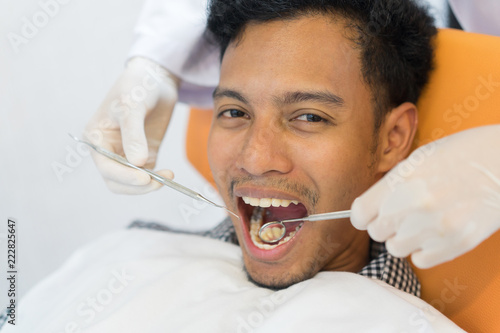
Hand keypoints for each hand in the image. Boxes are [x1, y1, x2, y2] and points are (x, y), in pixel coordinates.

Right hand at [85, 57, 179, 193]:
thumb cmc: (137, 86)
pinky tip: (168, 174)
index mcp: (96, 138)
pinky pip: (146, 175)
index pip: (106, 167)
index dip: (124, 176)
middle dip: (136, 185)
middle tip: (158, 182)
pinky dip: (156, 179)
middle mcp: (107, 150)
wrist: (155, 79)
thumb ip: (134, 135)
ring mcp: (125, 154)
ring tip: (168, 176)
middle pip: (116, 181)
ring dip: (148, 185)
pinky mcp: (143, 155)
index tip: (145, 178)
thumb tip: (137, 163)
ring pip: (130, 183)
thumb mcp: (133, 106)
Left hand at [351, 125, 499, 267]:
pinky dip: (423, 250)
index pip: (359, 213)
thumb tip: (371, 207)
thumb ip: (392, 185)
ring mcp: (436, 227)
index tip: (368, 215)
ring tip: (420, 223)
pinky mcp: (456, 243)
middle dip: (384, 225)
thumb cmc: (463, 153)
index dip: (362, 215)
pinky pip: (420, 260)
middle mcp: (415, 205)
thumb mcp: (419, 159)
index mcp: (402, 179)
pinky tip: (434, 233)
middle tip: (400, 216)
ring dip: (403, 239)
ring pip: (396, 248)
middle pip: (376, 232)